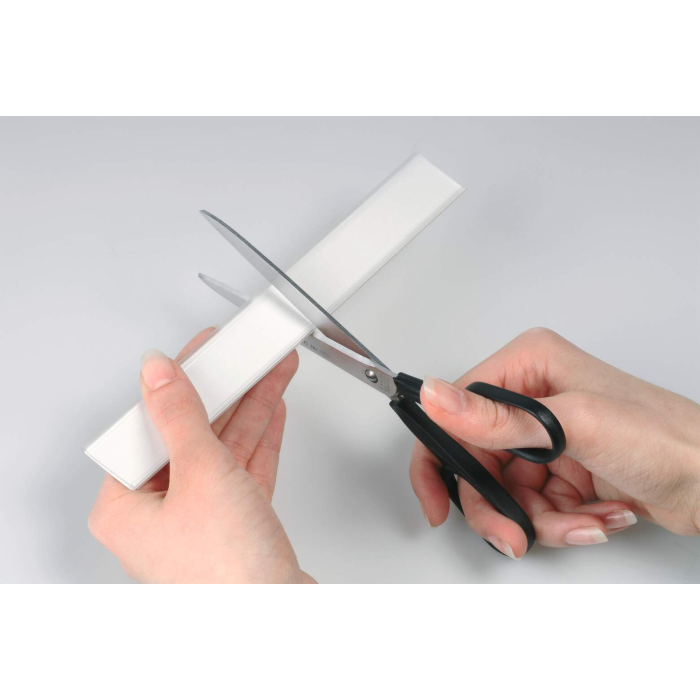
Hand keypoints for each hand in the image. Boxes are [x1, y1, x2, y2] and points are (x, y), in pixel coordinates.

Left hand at [89, 328, 313, 582]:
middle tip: (242, 356)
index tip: (203, 352)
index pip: (150, 426)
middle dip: (226, 391)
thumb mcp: (200, 475)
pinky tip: (270, 407)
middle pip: (191, 433)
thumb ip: (181, 417)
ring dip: (250, 407)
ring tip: (269, 369)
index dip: (180, 383)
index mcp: (125, 506)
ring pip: (223, 447)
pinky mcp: (235, 522)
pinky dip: (260, 436)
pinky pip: (244, 467)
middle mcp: (158, 513)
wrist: (281, 619)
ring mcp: (200, 518)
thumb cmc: (227, 573)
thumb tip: (158, 372)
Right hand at [410, 328, 699, 558]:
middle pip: (477, 462)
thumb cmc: (667, 438)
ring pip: (505, 492)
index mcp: (529, 366)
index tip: (438, 502)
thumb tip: (437, 399)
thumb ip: (498, 418)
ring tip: (582, 521)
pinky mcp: (560, 467)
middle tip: (514, 534)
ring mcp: (546, 436)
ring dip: (541, 519)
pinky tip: (598, 517)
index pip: (456, 411)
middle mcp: (532, 397)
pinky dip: (562, 523)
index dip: (440, 459)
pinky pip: (533, 507)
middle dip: (498, 506)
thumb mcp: (575, 425)